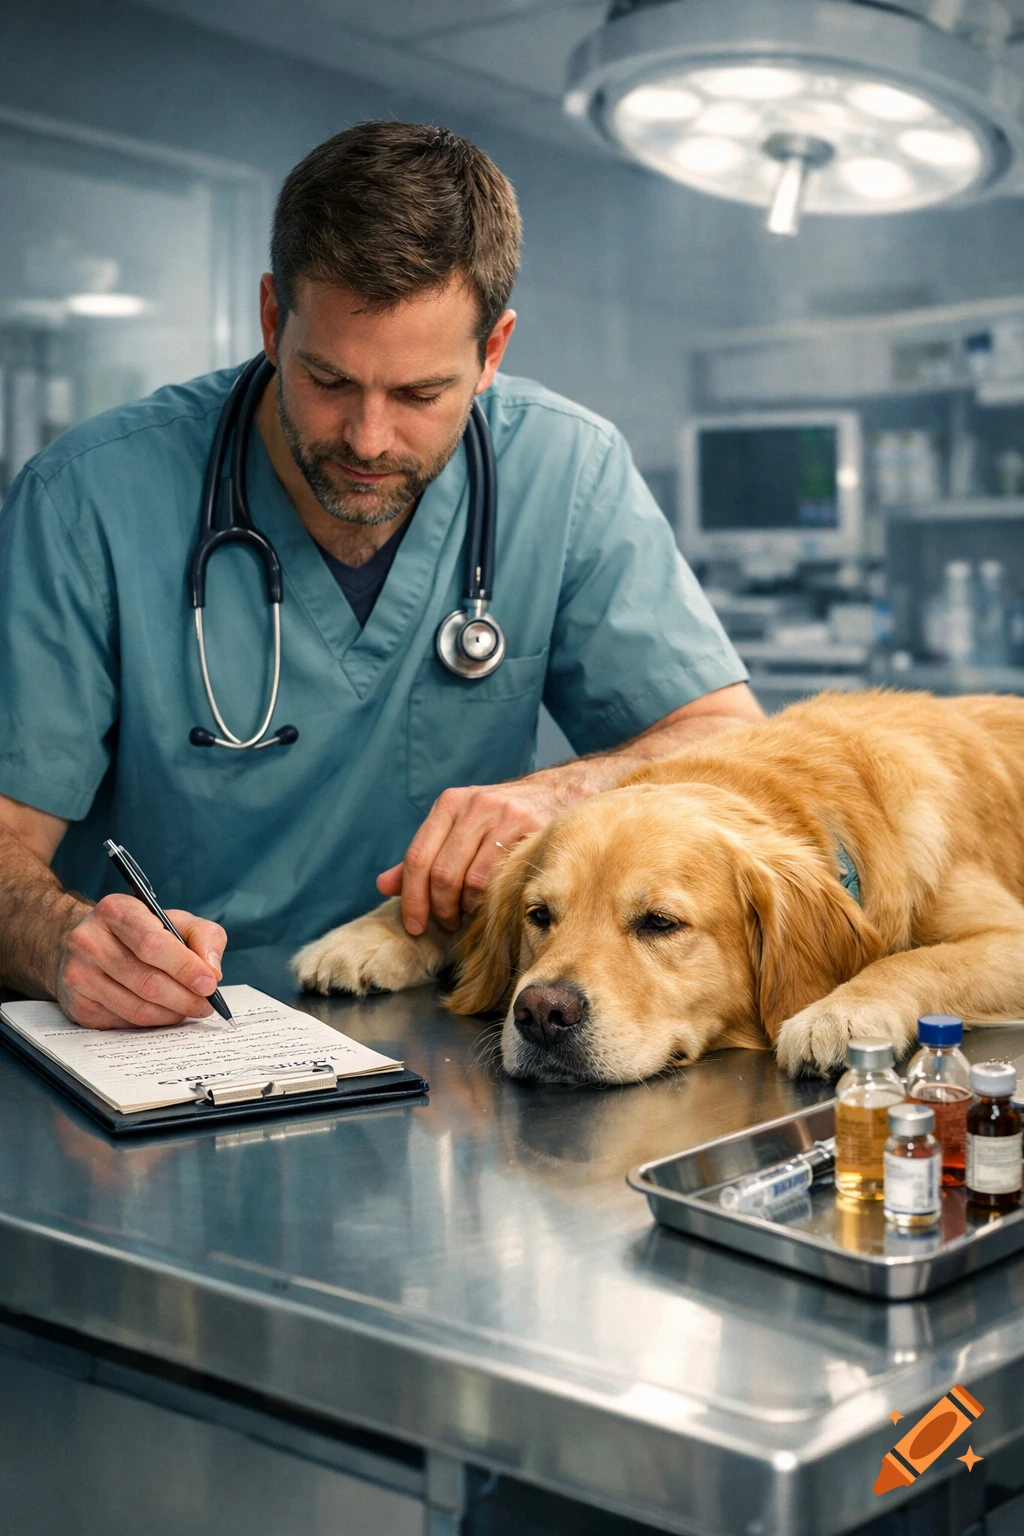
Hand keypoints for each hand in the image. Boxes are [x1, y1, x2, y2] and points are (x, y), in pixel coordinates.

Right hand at [55, 895, 227, 1028]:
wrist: (92, 943)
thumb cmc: (141, 931)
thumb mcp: (175, 921)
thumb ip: (203, 937)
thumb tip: (212, 972)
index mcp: (115, 911)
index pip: (152, 944)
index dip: (185, 968)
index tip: (210, 983)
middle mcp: (89, 941)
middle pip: (147, 981)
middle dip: (185, 998)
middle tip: (206, 1004)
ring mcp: (78, 974)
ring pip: (136, 1008)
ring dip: (171, 1014)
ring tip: (187, 1008)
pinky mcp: (78, 1004)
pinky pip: (124, 1022)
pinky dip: (151, 1022)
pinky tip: (162, 1012)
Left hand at [377, 778, 565, 934]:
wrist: (554, 796)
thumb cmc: (498, 822)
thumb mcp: (456, 831)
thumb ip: (423, 859)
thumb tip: (383, 886)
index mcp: (448, 804)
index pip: (417, 857)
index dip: (412, 898)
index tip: (414, 925)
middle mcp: (474, 805)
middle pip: (442, 873)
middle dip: (440, 909)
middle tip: (447, 924)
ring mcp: (504, 816)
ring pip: (471, 881)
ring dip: (467, 909)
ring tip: (469, 915)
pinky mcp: (530, 830)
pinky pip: (501, 880)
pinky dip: (490, 902)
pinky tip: (491, 905)